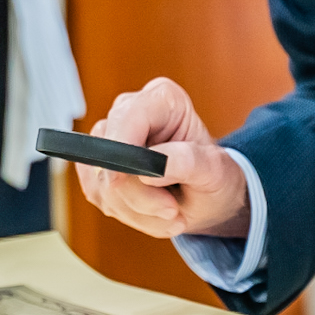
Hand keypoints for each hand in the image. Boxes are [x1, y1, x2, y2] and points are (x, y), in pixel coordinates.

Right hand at [75, 77, 250, 239]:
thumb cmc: (213, 178)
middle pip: (109, 156)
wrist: (207, 197)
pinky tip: (152, 214)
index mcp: (162, 100)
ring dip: (137, 210)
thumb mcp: (216, 171)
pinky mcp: (98, 167)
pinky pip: (98, 196)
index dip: (124, 150)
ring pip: (102, 182)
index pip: (126, 117)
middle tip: (172, 210)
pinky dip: (128, 214)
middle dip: (140, 195)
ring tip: (169, 213)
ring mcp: (109, 139)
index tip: (145, 179)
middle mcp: (129, 112)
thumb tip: (151, 170)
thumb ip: (189, 162)